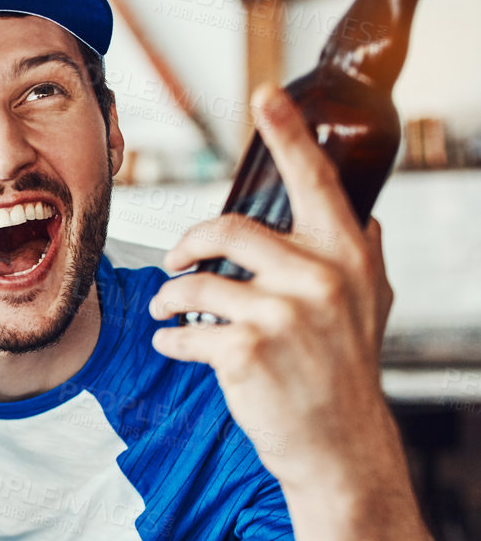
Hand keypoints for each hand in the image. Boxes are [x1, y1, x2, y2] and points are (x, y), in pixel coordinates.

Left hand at [148, 83, 394, 489]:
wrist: (340, 446)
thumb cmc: (346, 372)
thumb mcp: (370, 307)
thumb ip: (363, 257)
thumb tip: (366, 215)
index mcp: (347, 254)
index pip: (314, 179)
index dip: (287, 133)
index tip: (264, 94)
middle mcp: (319, 275)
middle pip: (229, 228)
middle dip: (189, 243)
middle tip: (176, 261)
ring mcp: (282, 314)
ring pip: (197, 281)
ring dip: (172, 297)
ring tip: (170, 310)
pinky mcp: (246, 351)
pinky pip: (184, 330)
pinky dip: (170, 338)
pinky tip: (174, 345)